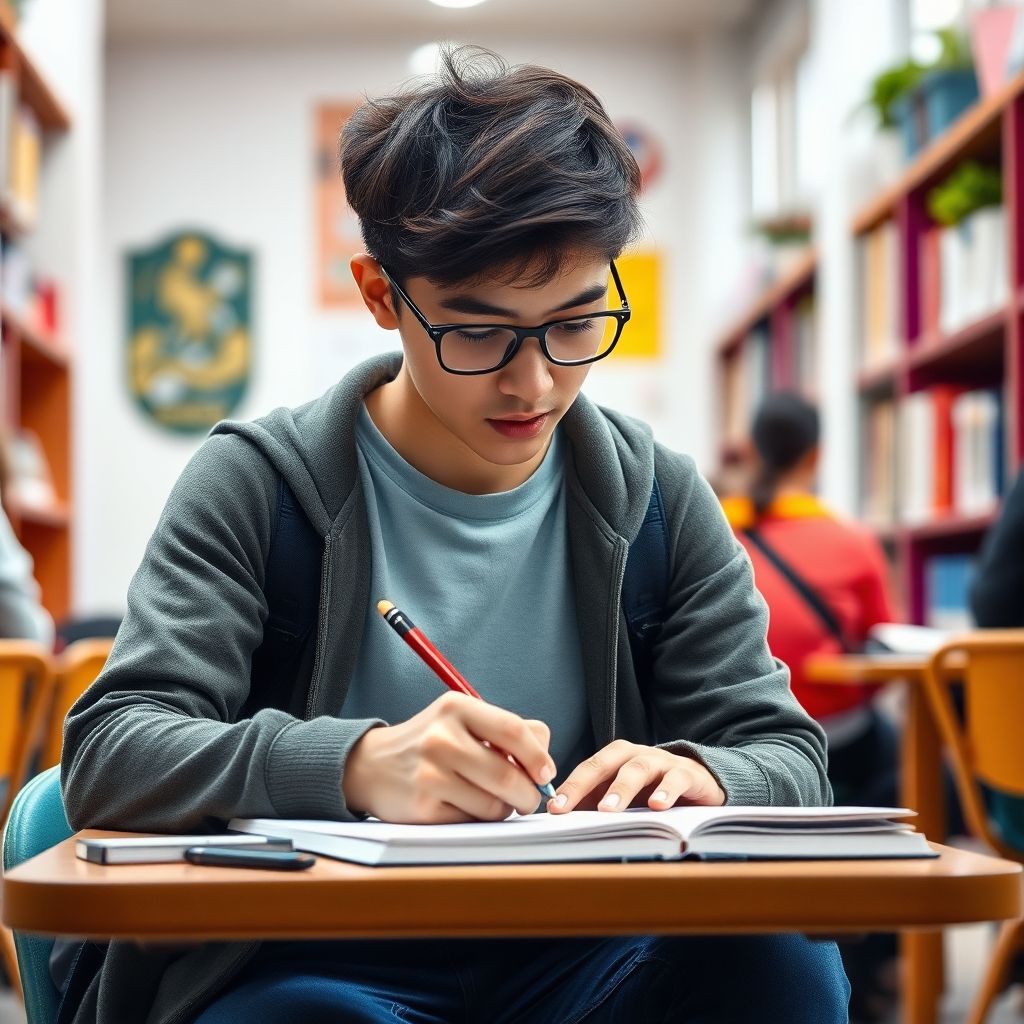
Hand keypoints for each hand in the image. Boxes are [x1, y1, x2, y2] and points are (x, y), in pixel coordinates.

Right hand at [342, 692, 555, 823]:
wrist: (370, 765)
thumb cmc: (430, 743)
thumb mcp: (461, 720)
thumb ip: (506, 731)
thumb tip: (545, 759)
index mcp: (457, 707)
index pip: (514, 730)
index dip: (538, 756)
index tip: (545, 774)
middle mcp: (442, 737)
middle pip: (509, 775)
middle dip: (527, 794)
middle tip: (526, 799)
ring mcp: (430, 773)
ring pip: (494, 805)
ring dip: (503, 810)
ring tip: (491, 800)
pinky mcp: (422, 806)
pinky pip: (471, 821)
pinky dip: (477, 820)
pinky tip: (463, 806)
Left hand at [547, 740, 724, 813]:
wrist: (700, 782)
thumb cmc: (653, 791)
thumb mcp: (624, 798)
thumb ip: (597, 805)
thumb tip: (565, 823)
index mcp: (615, 758)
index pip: (587, 769)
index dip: (570, 787)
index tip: (554, 809)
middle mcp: (635, 754)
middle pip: (606, 763)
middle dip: (585, 784)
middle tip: (570, 808)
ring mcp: (661, 761)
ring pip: (638, 768)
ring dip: (622, 789)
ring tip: (609, 810)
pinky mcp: (688, 773)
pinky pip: (676, 779)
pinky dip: (666, 792)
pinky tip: (657, 807)